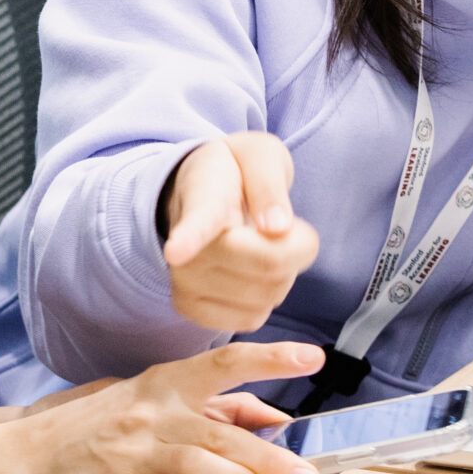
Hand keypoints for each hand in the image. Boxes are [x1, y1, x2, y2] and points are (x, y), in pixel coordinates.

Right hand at [16, 341, 325, 473]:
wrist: (33, 459)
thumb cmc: (99, 428)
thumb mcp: (152, 402)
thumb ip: (214, 409)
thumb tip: (272, 417)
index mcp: (163, 383)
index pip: (223, 363)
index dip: (269, 358)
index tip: (310, 357)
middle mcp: (151, 412)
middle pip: (222, 434)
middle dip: (270, 458)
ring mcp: (135, 451)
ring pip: (203, 467)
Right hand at [161, 134, 320, 330]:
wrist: (194, 194)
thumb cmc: (233, 173)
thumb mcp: (258, 155)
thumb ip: (269, 181)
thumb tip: (277, 227)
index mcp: (201, 203)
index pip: (196, 224)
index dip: (188, 239)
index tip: (175, 251)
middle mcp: (185, 250)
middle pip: (270, 263)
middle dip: (296, 244)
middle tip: (276, 222)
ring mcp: (184, 283)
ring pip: (269, 293)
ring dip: (283, 272)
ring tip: (259, 243)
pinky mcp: (192, 310)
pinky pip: (253, 318)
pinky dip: (266, 297)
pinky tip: (249, 272)